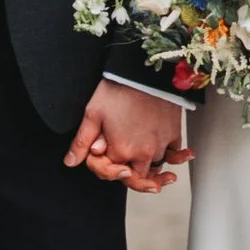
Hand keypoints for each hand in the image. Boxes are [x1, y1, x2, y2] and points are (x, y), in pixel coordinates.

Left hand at [64, 83, 189, 190]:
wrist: (145, 71)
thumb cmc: (119, 89)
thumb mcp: (93, 114)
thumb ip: (82, 142)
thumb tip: (71, 161)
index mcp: (121, 151)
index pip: (112, 173)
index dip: (104, 168)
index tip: (103, 157)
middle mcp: (143, 153)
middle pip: (137, 178)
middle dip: (130, 177)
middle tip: (128, 175)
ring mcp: (160, 144)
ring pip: (156, 167)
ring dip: (153, 171)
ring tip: (155, 173)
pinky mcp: (174, 134)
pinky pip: (175, 154)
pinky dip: (177, 158)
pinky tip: (179, 157)